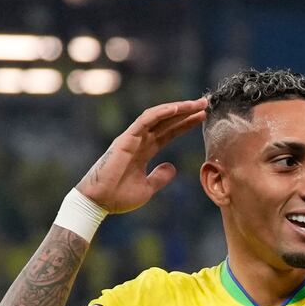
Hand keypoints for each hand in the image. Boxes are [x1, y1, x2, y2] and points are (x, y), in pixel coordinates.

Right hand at [74, 99, 206, 212]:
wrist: (100, 202)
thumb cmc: (119, 196)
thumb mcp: (148, 187)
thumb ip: (160, 176)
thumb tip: (172, 167)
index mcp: (144, 151)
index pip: (168, 133)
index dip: (185, 124)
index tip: (202, 117)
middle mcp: (139, 141)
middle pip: (166, 122)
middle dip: (186, 112)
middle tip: (204, 103)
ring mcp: (132, 138)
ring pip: (158, 117)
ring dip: (178, 108)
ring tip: (196, 103)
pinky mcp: (126, 139)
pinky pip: (144, 121)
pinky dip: (161, 113)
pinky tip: (177, 108)